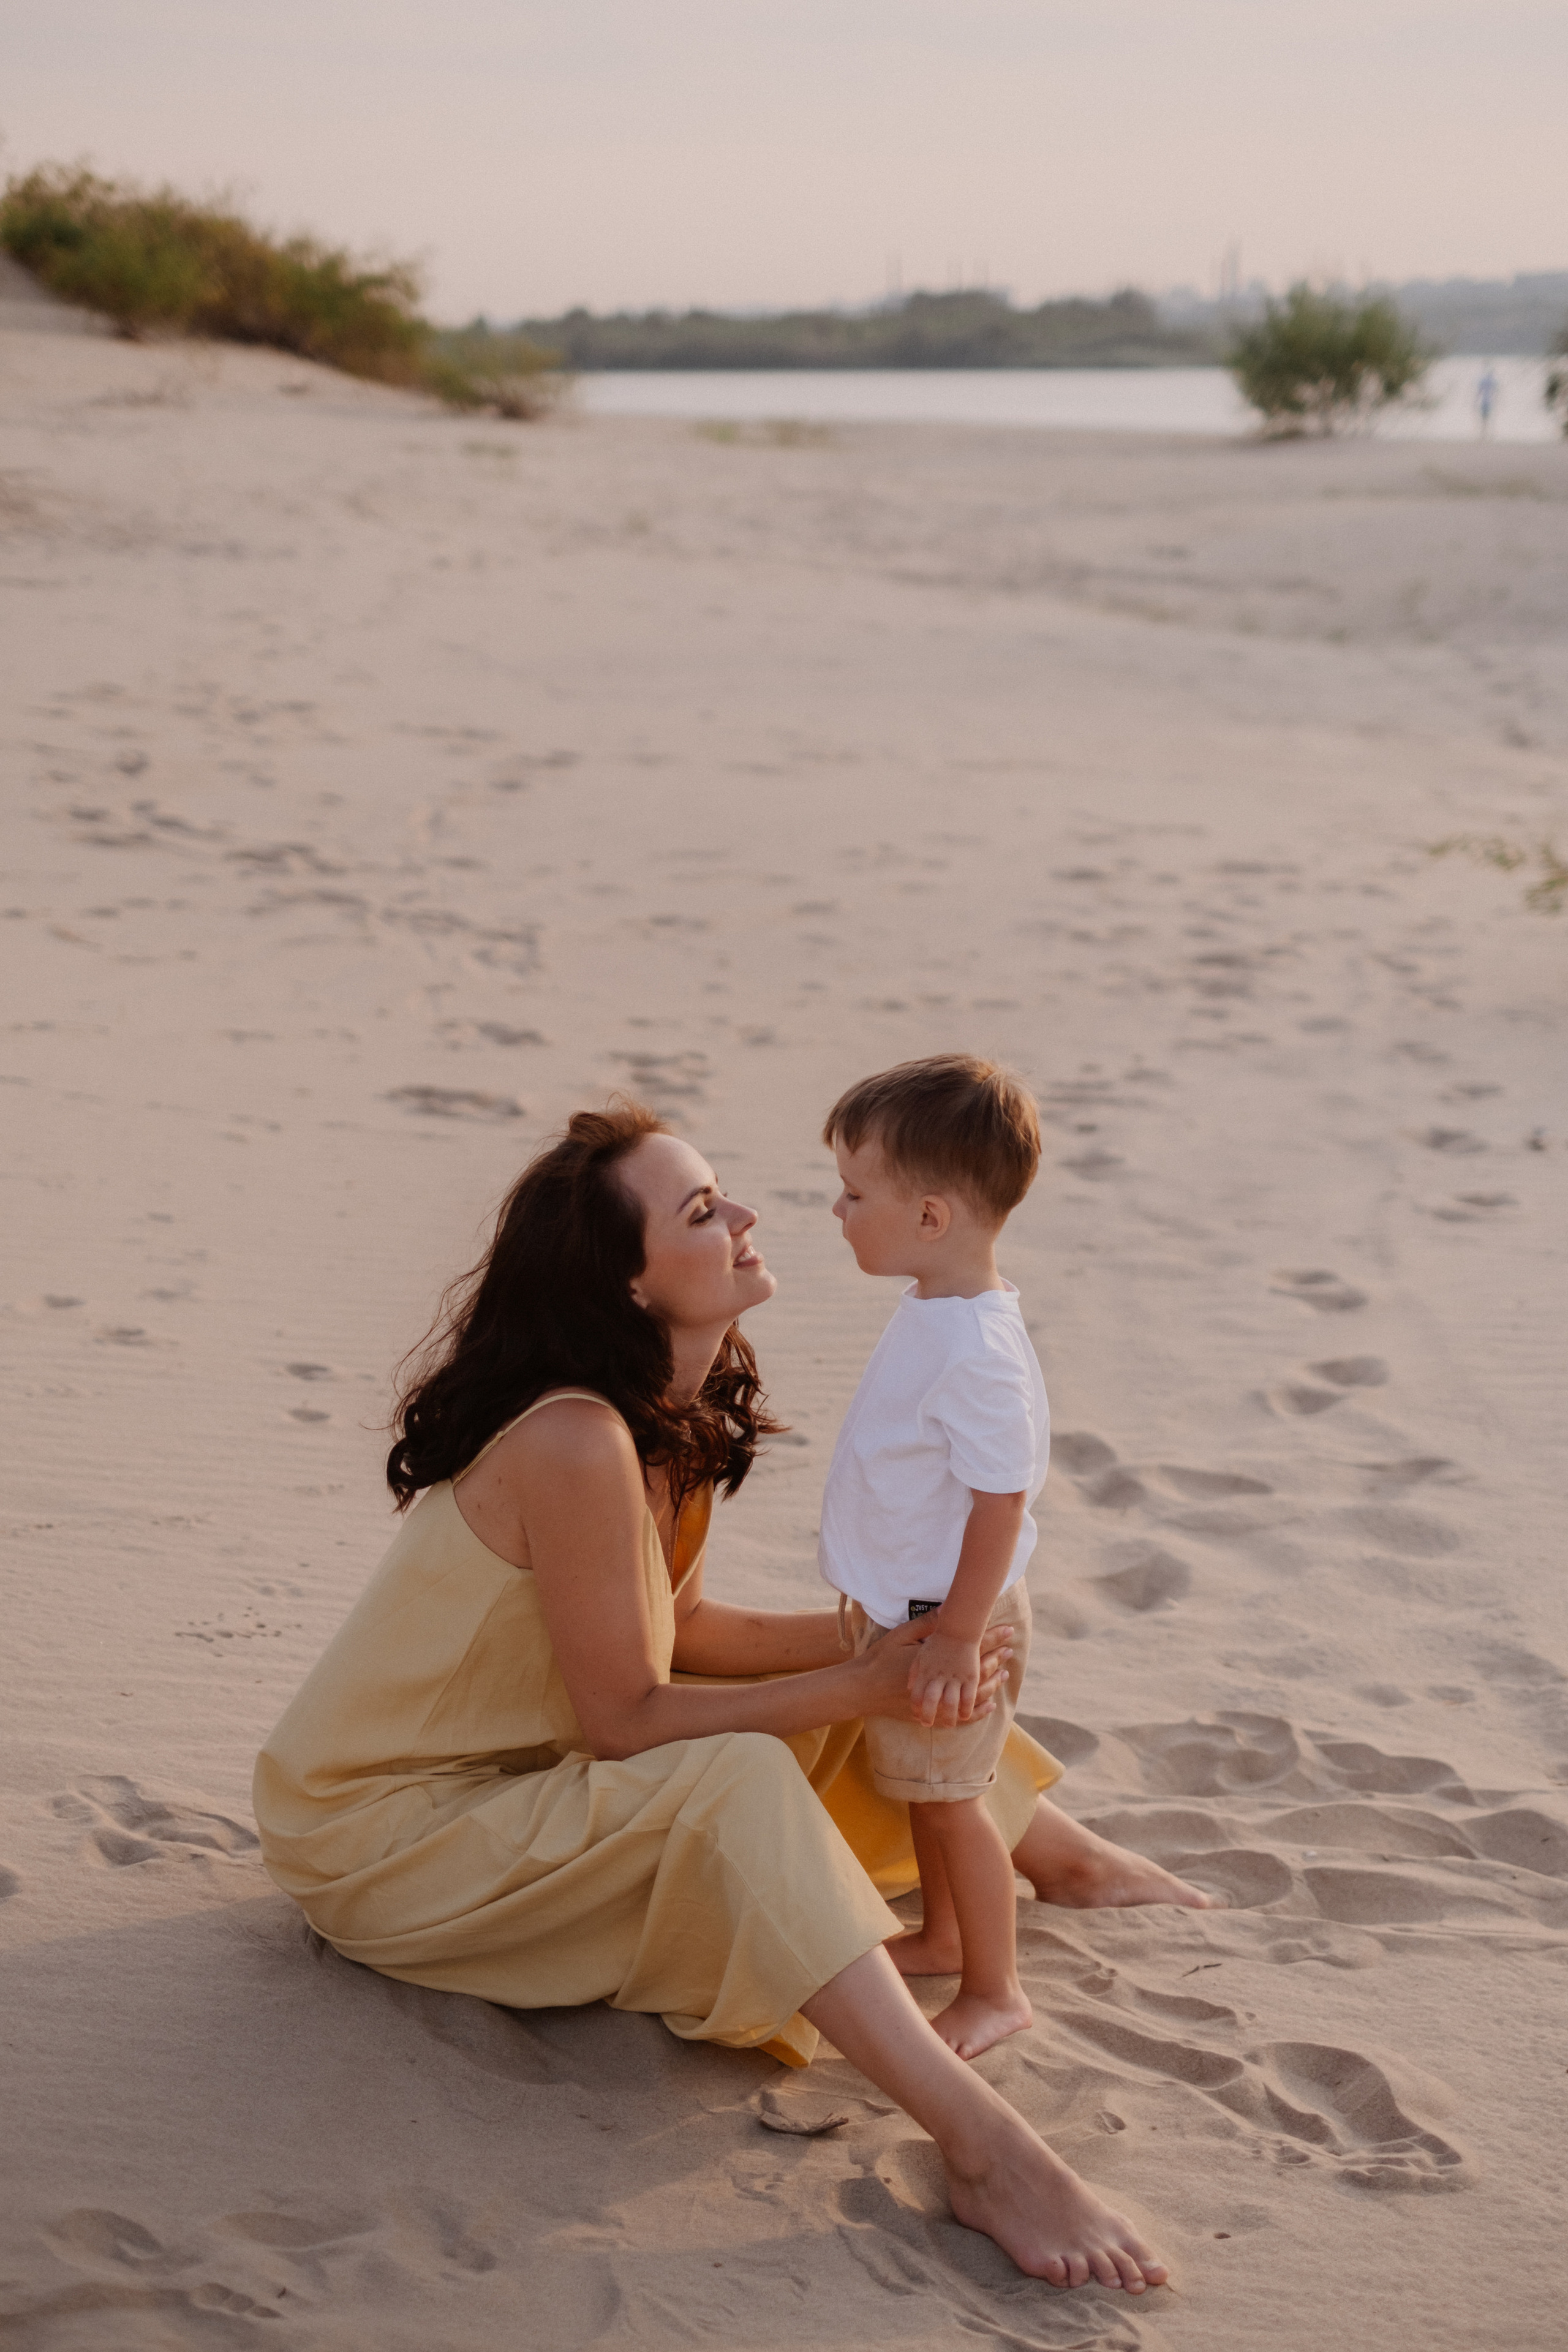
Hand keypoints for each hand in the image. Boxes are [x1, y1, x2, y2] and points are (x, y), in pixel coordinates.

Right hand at [855, 1619, 1010, 1729]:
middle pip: (975, 1672)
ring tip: (1003, 1675)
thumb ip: (926, 1624)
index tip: (1007, 1630)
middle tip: (1010, 1651)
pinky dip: (977, 1712)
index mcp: (935, 1660)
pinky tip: (989, 1705)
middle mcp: (939, 1682)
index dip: (990, 1638)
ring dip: (991, 1685)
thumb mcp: (901, 1635)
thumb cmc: (880, 1659)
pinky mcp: (931, 1714)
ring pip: (971, 1696)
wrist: (863, 1688)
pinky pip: (960, 1717)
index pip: (970, 1647)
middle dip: (995, 1660)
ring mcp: (936, 1701)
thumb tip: (948, 1608)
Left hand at [907, 1629, 982, 1727]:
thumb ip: (914, 1669)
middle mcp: (939, 1676)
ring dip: (949, 1717)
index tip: (915, 1714)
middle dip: (928, 1716)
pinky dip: (966, 1709)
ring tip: (948, 1724)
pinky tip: (964, 1715)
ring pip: (950, 1704)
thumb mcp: (921, 1652)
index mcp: (925, 1671)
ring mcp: (955, 1677)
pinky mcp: (970, 1677)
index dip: (915, 1707)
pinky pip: (968, 1698)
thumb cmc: (938, 1639)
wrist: (959, 1628)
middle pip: (931, 1703)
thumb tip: (910, 1686)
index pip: (917, 1695)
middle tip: (927, 1724)